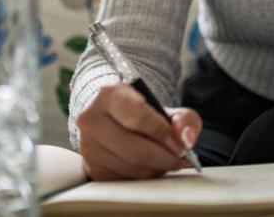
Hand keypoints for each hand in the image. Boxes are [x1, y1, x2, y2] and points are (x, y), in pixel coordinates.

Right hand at [77, 82, 202, 180]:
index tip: (179, 143)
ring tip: (166, 160)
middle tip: (181, 158)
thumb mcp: (167, 107)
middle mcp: (92, 119)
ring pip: (131, 168)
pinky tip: (150, 166)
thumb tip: (185, 139)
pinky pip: (124, 180)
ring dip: (155, 169)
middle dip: (164, 158)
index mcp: (110, 95)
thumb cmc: (143, 111)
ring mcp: (88, 145)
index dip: (162, 132)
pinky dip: (143, 176)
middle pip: (135, 149)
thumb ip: (184, 119)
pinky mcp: (91, 167)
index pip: (137, 117)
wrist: (114, 116)